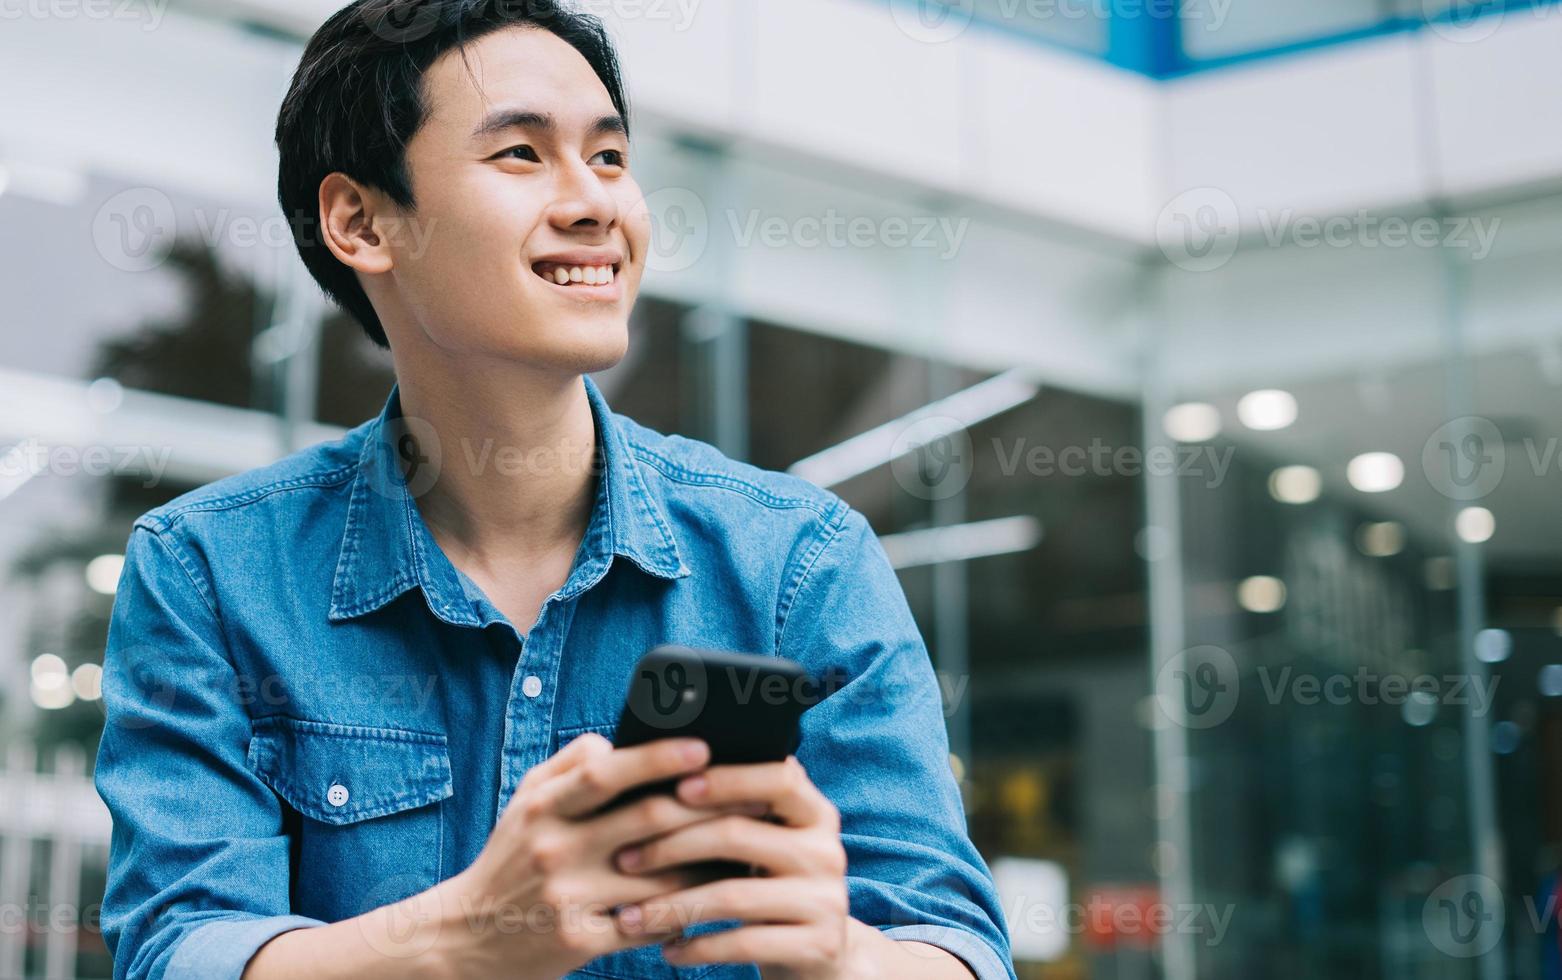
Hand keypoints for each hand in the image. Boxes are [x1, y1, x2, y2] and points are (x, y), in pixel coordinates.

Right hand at [431, 733, 765, 979]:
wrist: (465, 937)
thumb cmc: (512, 858)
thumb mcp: (526, 801)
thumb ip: (570, 764)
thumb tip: (620, 742)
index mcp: (545, 807)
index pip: (606, 773)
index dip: (657, 757)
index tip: (702, 747)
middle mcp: (555, 848)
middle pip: (648, 821)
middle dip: (709, 806)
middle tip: (754, 795)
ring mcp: (568, 898)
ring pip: (660, 874)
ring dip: (711, 860)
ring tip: (749, 843)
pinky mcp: (580, 941)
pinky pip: (650, 920)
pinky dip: (686, 907)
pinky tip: (714, 895)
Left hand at [609, 755, 857, 979]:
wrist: (823, 957)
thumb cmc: (772, 886)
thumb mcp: (768, 844)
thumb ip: (739, 808)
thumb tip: (666, 761)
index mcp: (815, 814)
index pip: (778, 779)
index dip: (727, 779)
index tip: (677, 786)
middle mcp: (827, 852)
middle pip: (738, 834)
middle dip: (671, 845)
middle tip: (624, 859)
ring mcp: (826, 901)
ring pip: (732, 896)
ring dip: (671, 905)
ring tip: (630, 915)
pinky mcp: (818, 947)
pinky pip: (743, 944)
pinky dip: (697, 947)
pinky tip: (668, 949)